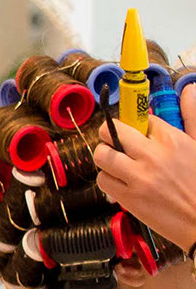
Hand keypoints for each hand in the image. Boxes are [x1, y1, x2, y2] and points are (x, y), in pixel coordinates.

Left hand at [94, 119, 195, 251]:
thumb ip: (192, 116)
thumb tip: (189, 90)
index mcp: (172, 140)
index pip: (138, 118)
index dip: (135, 125)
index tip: (136, 131)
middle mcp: (153, 155)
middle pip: (110, 131)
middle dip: (110, 135)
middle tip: (117, 143)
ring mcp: (139, 177)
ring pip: (101, 155)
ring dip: (107, 158)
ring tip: (119, 163)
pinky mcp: (129, 198)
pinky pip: (102, 180)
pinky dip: (108, 180)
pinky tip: (122, 182)